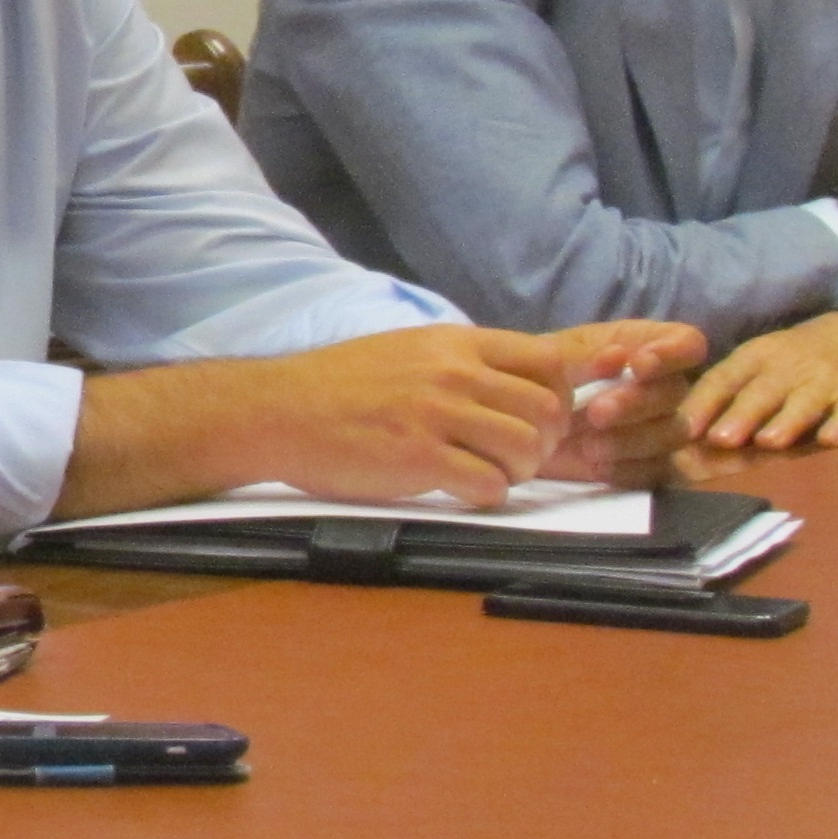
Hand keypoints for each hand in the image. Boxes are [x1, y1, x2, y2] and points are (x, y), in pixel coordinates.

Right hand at [217, 325, 590, 504]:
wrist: (279, 411)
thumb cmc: (340, 386)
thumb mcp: (409, 349)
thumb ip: (462, 361)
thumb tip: (514, 382)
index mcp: (455, 343)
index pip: (548, 361)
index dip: (558, 397)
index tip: (538, 419)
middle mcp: (453, 372)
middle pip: (547, 410)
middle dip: (543, 443)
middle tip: (516, 457)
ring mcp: (436, 414)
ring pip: (526, 449)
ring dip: (518, 472)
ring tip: (489, 475)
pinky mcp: (419, 458)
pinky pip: (489, 484)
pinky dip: (487, 495)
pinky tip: (462, 490)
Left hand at [531, 319, 710, 481]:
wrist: (515, 423)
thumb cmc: (538, 376)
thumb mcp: (552, 357)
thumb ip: (584, 355)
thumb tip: (617, 356)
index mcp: (643, 344)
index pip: (686, 342)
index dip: (672, 353)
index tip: (638, 366)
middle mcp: (661, 383)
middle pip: (677, 391)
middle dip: (638, 402)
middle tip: (596, 414)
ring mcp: (661, 425)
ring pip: (674, 432)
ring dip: (634, 440)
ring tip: (590, 446)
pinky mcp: (651, 463)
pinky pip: (660, 470)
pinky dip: (631, 470)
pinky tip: (599, 468)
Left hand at [681, 310, 837, 450]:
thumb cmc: (792, 362)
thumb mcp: (754, 365)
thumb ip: (722, 395)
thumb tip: (678, 433)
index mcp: (755, 359)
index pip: (724, 379)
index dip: (704, 403)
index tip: (684, 428)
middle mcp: (788, 368)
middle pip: (763, 393)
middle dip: (742, 415)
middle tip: (722, 439)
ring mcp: (827, 382)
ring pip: (804, 403)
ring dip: (787, 421)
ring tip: (769, 441)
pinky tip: (831, 439)